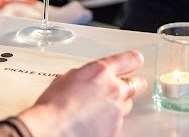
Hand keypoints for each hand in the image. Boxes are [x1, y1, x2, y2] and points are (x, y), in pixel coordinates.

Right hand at [17, 51, 146, 136]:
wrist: (52, 130)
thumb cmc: (53, 106)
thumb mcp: (66, 79)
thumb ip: (84, 75)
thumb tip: (87, 79)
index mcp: (100, 72)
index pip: (128, 60)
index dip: (133, 60)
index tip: (136, 60)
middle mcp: (113, 90)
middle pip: (136, 84)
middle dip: (132, 85)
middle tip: (124, 88)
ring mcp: (117, 111)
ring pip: (125, 106)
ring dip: (116, 106)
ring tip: (97, 111)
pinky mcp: (116, 130)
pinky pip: (117, 124)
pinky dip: (108, 123)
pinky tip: (93, 123)